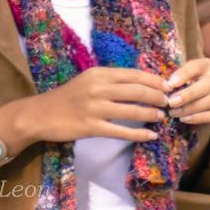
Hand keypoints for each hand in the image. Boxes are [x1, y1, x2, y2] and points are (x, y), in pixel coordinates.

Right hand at [28, 66, 167, 142]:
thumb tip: (139, 82)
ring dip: (151, 113)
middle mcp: (99, 87)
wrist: (40, 114)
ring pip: (131, 110)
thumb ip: (111, 80)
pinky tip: (150, 135)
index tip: (167, 86)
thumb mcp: (89, 80)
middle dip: (157, 96)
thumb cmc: (68, 96)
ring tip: (162, 117)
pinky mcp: (91, 127)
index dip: (154, 80)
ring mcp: (95, 108)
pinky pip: (120, 131)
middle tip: (169, 102)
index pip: (134, 74)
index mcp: (100, 73)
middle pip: (137, 90)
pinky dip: (138, 133)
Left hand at [166, 58, 209, 124]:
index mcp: (206, 66)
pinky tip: (185, 119)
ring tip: (175, 113)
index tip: (170, 84)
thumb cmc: (183, 91)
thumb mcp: (178, 83)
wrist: (194, 111)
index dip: (184, 74)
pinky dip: (198, 118)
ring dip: (192, 107)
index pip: (198, 66)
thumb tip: (165, 87)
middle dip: (189, 94)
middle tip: (172, 102)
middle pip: (209, 83)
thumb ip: (174, 83)